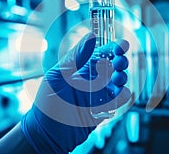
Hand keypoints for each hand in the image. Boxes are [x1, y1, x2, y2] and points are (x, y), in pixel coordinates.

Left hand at [21, 32, 130, 152]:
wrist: (46, 132)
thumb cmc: (47, 102)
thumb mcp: (57, 76)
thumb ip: (75, 56)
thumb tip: (90, 36)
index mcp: (82, 69)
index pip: (101, 54)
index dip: (112, 48)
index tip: (122, 44)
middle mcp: (92, 80)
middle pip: (113, 66)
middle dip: (120, 61)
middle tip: (120, 62)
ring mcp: (99, 94)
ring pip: (119, 81)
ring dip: (122, 77)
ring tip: (117, 78)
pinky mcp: (104, 109)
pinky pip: (119, 100)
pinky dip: (122, 95)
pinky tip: (118, 94)